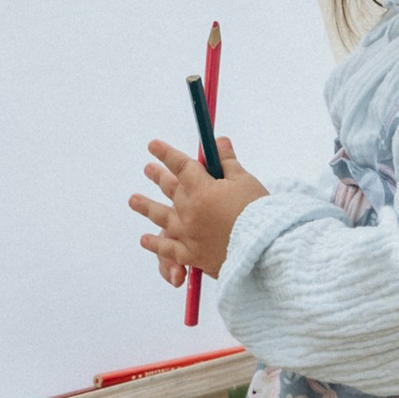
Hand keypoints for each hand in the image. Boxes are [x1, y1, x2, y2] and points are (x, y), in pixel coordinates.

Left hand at [130, 137, 265, 288]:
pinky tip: (144, 239)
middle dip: (158, 176)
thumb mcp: (245, 181)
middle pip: (170, 189)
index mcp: (201, 189)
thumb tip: (219, 142)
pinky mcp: (192, 256)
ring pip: (161, 217)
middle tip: (148, 169)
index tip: (153, 145)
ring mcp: (188, 234)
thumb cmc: (258, 212)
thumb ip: (227, 162)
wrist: (265, 250)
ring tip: (133, 200)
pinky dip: (155, 244)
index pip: (180, 166)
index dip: (166, 153)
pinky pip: (168, 249)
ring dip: (146, 207)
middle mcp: (189, 210)